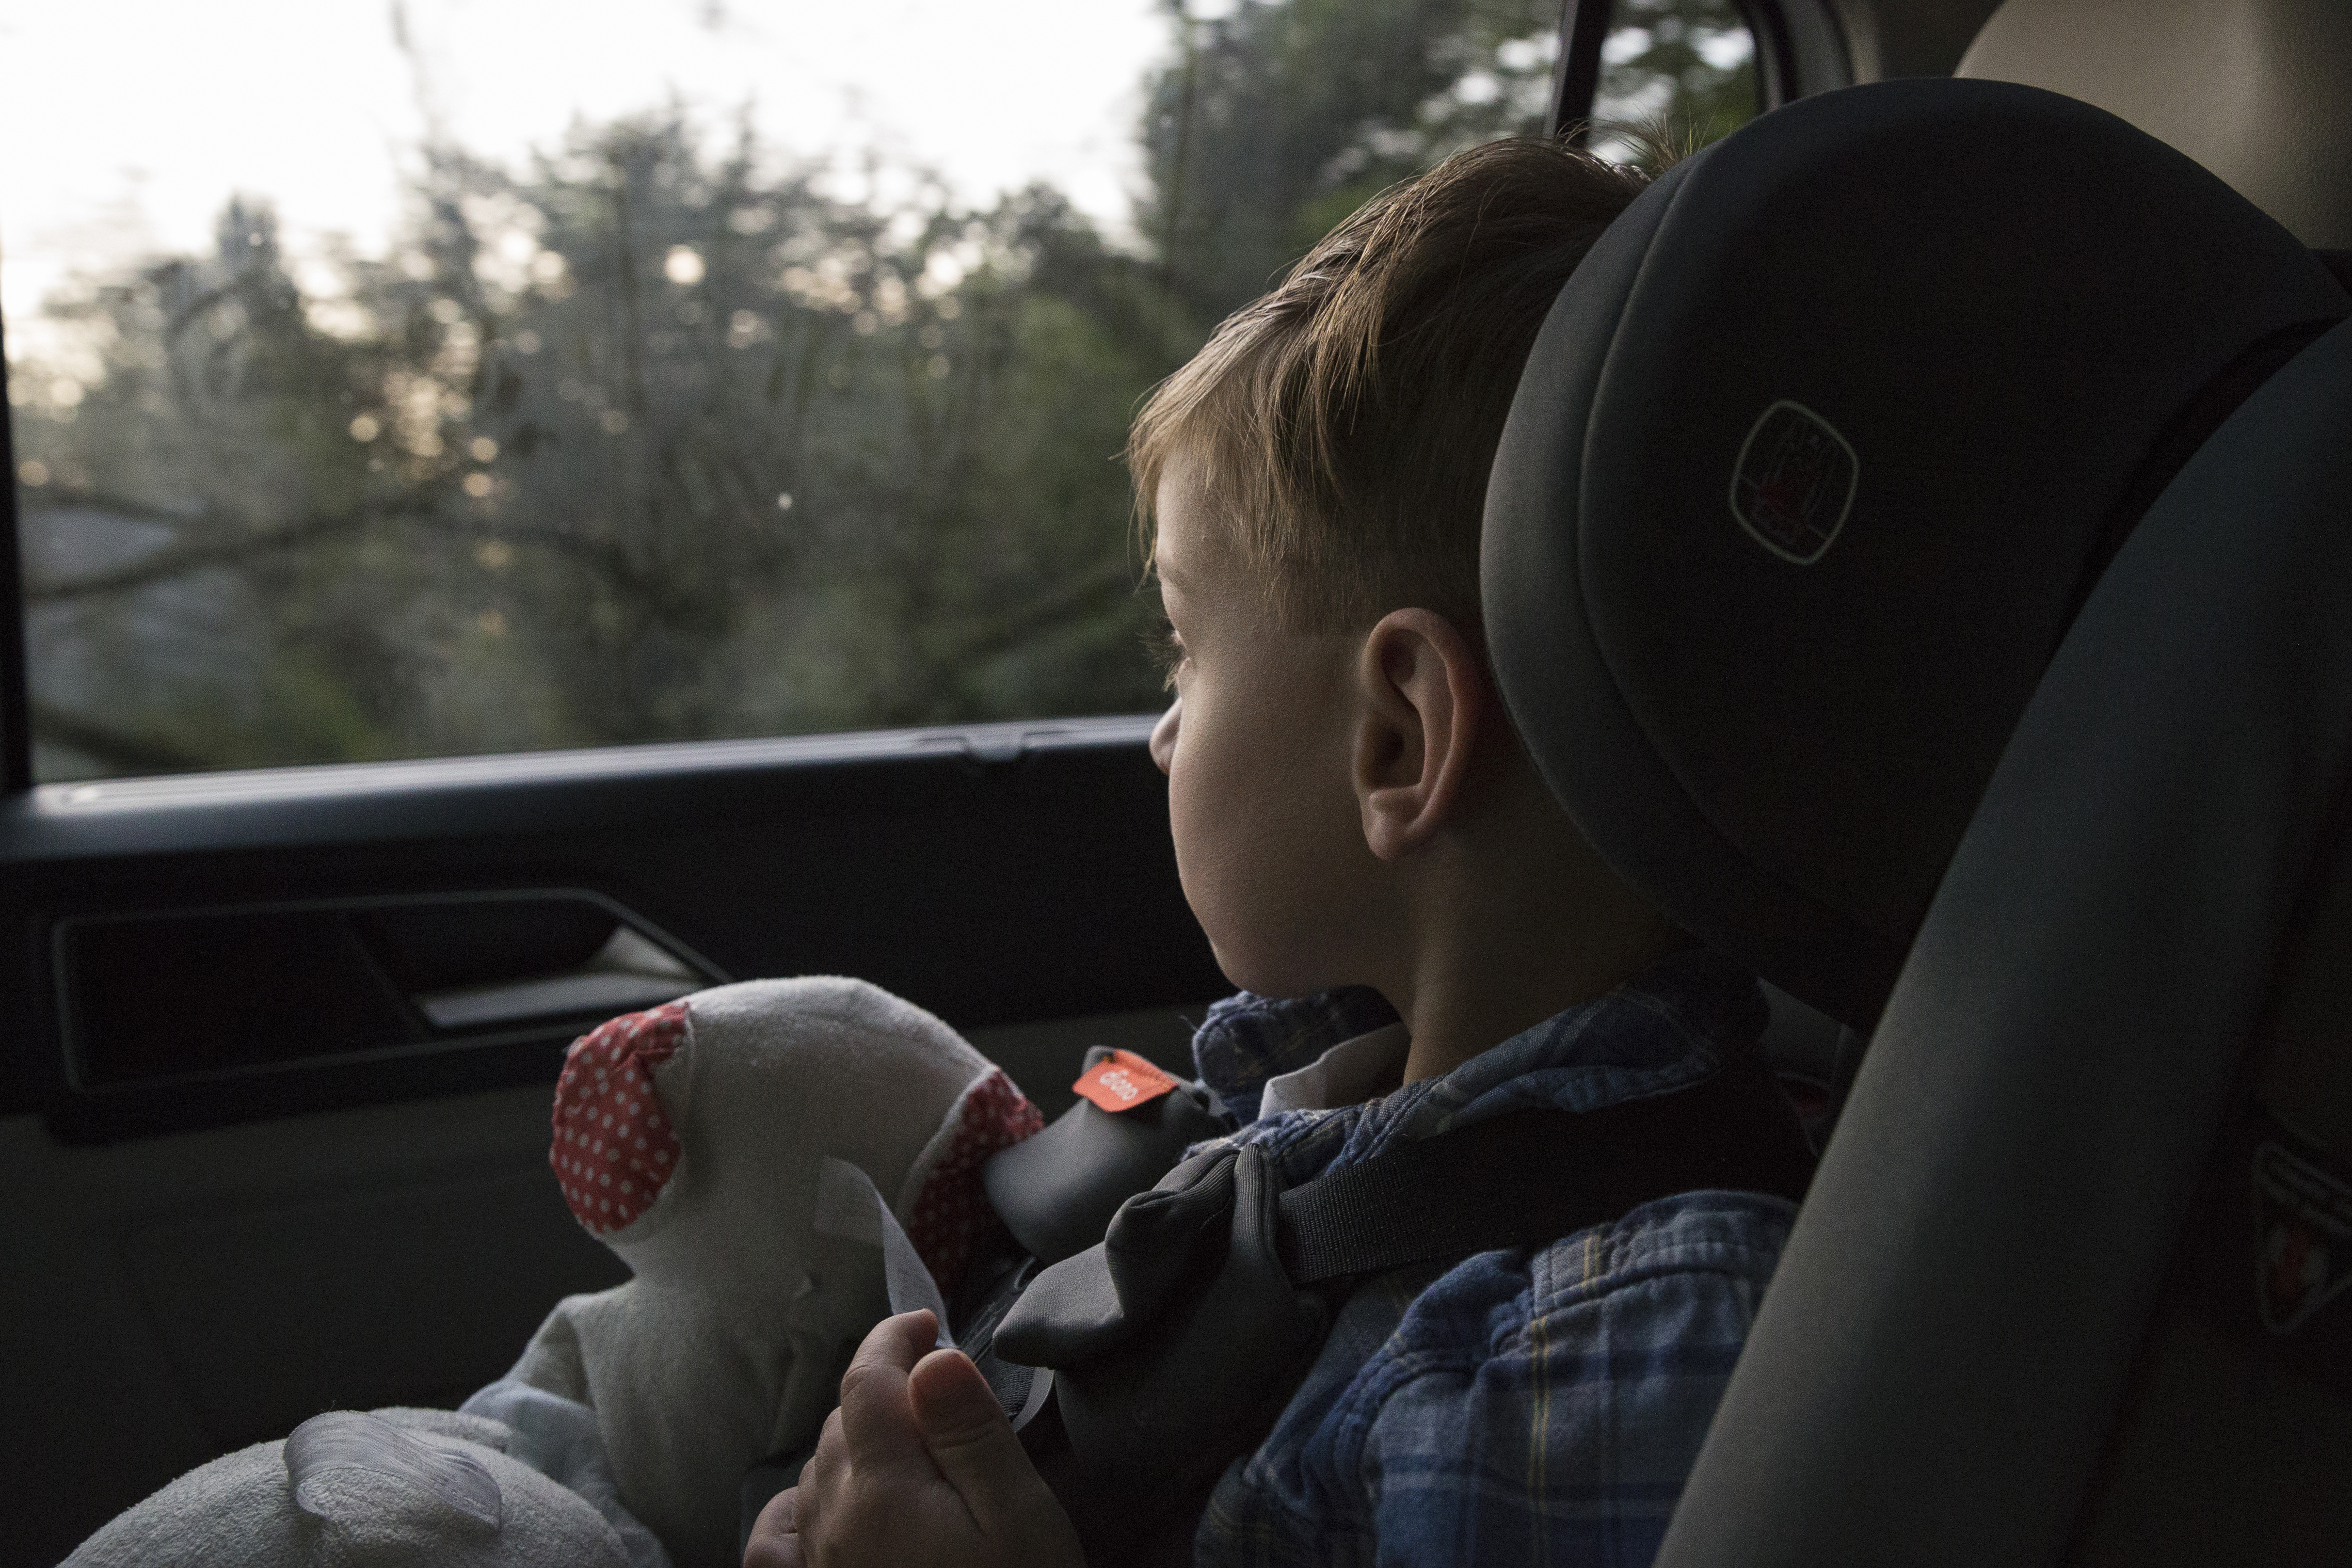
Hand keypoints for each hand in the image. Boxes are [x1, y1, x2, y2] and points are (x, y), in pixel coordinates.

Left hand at [744, 1309, 1084, 1567]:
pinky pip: (774, 1544)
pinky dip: (792, 1507)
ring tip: (904, 1441)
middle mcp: (832, 1525)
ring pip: (815, 1472)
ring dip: (853, 1440)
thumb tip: (931, 1359)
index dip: (892, 1337)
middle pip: (841, 1424)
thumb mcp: (1020, 1518)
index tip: (926, 1321)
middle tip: (938, 1386)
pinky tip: (818, 1503)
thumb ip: (970, 1434)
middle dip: (884, 1387)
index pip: (867, 1381)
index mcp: (883, 1491)